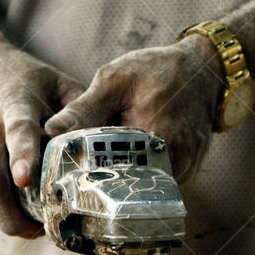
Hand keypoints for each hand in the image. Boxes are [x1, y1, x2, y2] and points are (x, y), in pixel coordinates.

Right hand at [0, 47, 82, 235]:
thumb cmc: (22, 76)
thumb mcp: (55, 80)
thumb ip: (79, 109)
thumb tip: (105, 143)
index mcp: (13, 102)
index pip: (17, 131)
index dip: (22, 156)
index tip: (25, 180)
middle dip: (11, 214)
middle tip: (38, 230)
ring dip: (4, 218)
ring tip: (31, 228)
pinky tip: (15, 214)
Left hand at [44, 35, 225, 182]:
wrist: (204, 71)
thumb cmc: (158, 70)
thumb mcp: (115, 81)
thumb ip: (84, 108)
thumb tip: (50, 130)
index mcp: (158, 143)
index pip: (110, 172)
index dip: (83, 172)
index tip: (62, 170)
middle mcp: (175, 166)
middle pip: (123, 184)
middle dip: (99, 175)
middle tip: (76, 162)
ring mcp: (182, 174)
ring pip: (136, 184)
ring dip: (116, 173)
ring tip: (98, 155)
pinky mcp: (183, 175)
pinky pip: (149, 180)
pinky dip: (133, 169)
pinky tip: (122, 154)